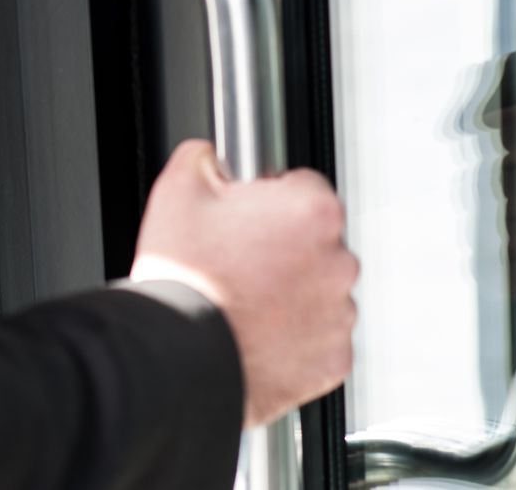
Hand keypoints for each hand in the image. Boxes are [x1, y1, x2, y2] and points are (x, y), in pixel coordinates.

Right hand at [131, 141, 358, 428]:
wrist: (180, 356)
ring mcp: (339, 314)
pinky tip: (257, 332)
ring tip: (244, 300)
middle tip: (238, 261)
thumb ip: (203, 157)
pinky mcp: (332, 359)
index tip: (247, 216)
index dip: (268, 199)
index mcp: (311, 211)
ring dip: (293, 292)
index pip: (305, 187)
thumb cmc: (184, 279)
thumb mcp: (177, 190)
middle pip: (317, 241)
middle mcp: (338, 261)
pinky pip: (320, 339)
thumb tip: (210, 155)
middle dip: (284, 247)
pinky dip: (296, 338)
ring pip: (320, 290)